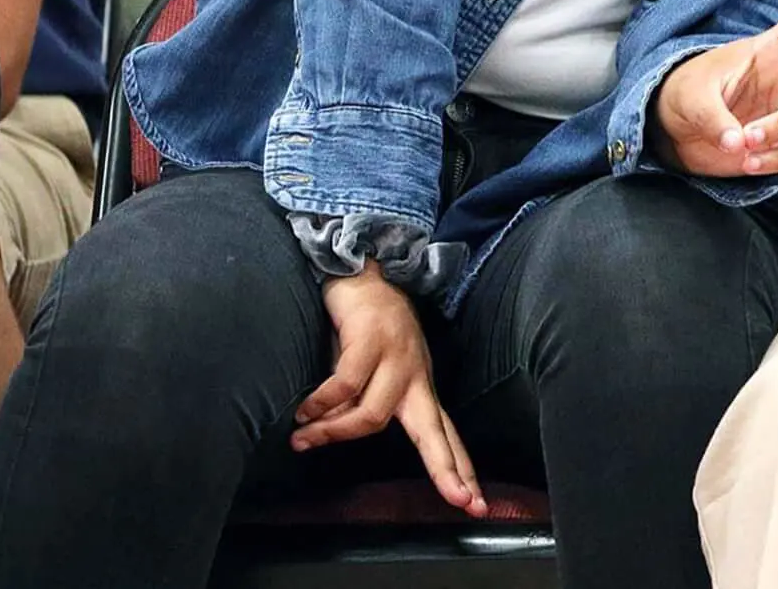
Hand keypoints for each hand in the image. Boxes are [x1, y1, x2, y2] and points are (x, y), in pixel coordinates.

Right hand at [292, 266, 486, 516]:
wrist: (362, 273)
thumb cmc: (363, 330)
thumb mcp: (367, 375)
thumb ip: (355, 407)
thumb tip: (324, 436)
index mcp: (419, 387)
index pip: (446, 435)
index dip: (459, 469)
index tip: (474, 504)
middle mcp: (415, 375)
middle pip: (435, 430)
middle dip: (446, 469)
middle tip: (459, 501)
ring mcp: (397, 356)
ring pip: (374, 414)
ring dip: (334, 433)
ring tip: (302, 439)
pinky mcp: (372, 339)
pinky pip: (345, 385)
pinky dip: (321, 402)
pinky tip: (304, 410)